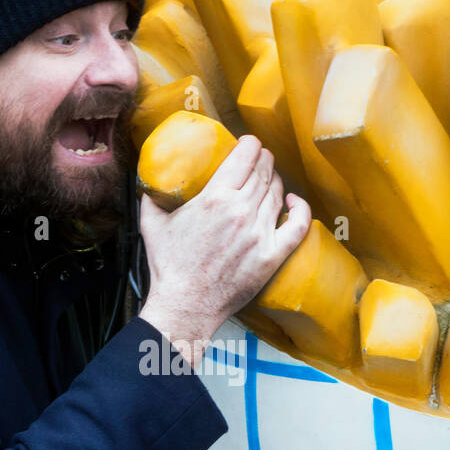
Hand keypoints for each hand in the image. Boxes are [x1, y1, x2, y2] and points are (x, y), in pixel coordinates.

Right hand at [139, 136, 310, 362]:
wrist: (186, 305)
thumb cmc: (169, 267)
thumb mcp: (152, 224)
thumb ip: (151, 197)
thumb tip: (150, 180)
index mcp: (215, 198)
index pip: (245, 156)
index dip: (250, 144)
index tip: (248, 144)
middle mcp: (242, 211)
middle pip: (264, 171)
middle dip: (263, 159)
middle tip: (259, 159)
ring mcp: (260, 234)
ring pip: (277, 193)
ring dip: (275, 181)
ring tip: (269, 179)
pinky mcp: (272, 255)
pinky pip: (297, 226)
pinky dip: (299, 209)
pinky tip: (294, 202)